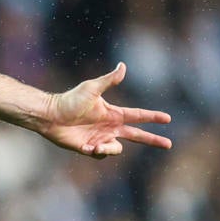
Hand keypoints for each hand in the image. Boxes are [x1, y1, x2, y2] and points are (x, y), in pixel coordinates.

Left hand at [37, 64, 171, 157]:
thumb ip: (109, 80)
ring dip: (110, 148)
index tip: (168, 118)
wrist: (51, 116)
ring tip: (96, 145)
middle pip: (137, 135)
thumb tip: (123, 65)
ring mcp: (101, 138)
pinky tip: (85, 146)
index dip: (153, 117)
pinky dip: (96, 152)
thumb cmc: (70, 100)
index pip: (138, 115)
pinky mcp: (90, 148)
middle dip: (153, 139)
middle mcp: (110, 127)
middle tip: (168, 144)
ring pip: (116, 149)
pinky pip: (101, 155)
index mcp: (113, 113)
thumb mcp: (91, 88)